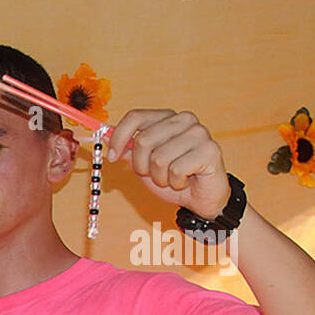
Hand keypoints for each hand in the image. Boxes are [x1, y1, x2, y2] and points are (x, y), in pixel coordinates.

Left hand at [106, 109, 229, 219]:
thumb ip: (127, 150)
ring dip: (160, 176)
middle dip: (141, 166)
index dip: (118, 137)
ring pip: (158, 157)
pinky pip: (176, 170)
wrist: (200, 198)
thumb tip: (104, 137)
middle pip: (143, 140)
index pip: (135, 117)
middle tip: (155, 174)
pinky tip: (186, 180)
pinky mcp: (210, 150)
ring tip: (172, 178)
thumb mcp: (143, 164)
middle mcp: (185, 120)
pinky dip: (175, 182)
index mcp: (167, 118)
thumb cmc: (172, 178)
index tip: (112, 156)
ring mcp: (199, 133)